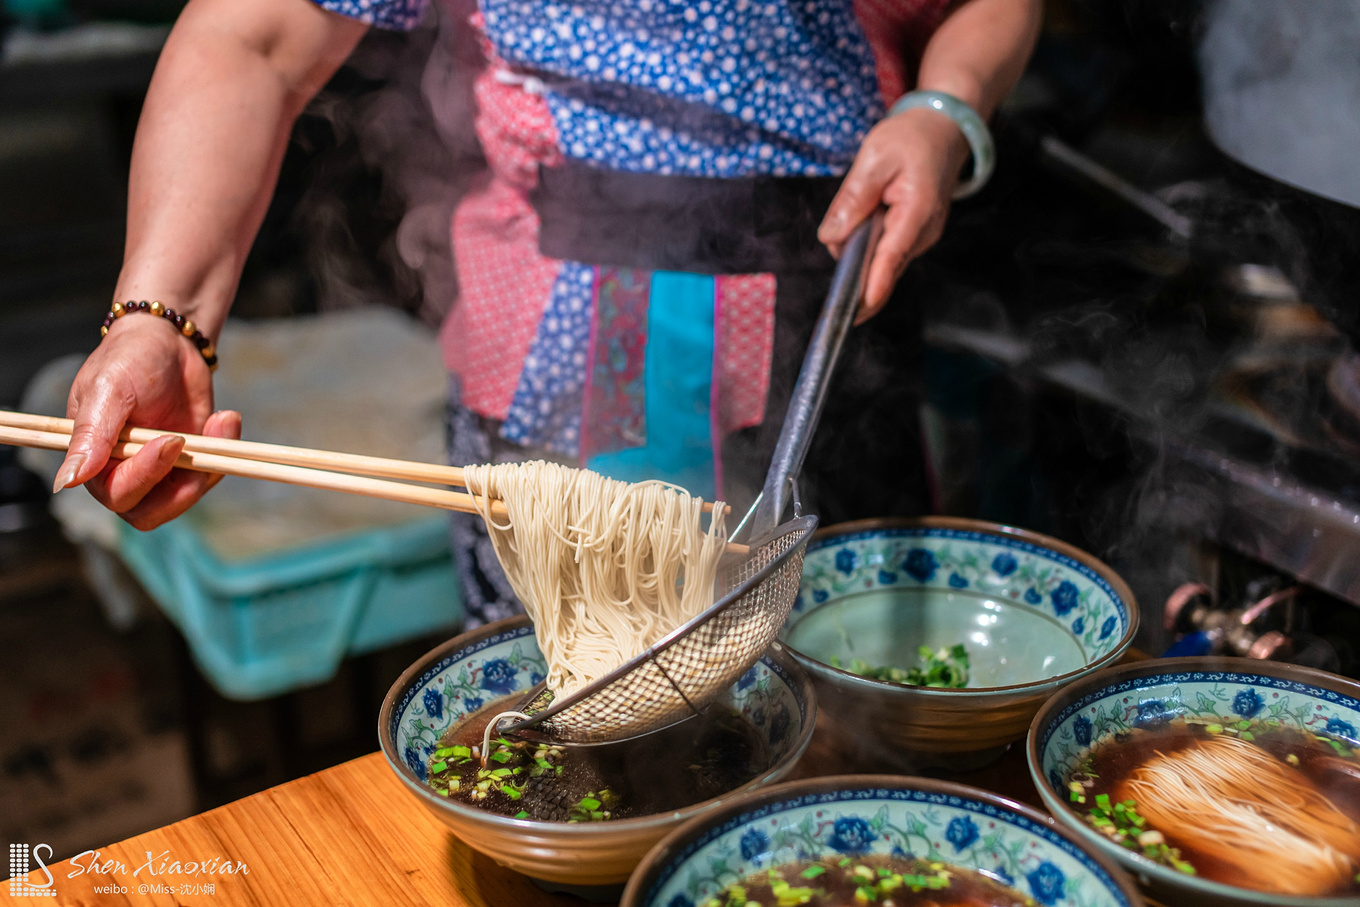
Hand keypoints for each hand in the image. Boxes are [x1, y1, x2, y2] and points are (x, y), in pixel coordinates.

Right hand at [54, 314, 240, 529]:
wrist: (169, 343)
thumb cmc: (128, 360)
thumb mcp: (108, 390)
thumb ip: (91, 436)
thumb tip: (67, 481)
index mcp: (94, 460)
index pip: (117, 494)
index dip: (144, 477)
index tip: (170, 441)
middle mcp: (123, 473)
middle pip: (148, 513)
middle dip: (180, 488)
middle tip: (191, 442)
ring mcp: (160, 471)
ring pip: (183, 501)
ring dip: (208, 469)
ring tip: (221, 421)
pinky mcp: (190, 463)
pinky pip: (209, 477)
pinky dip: (225, 452)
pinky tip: (225, 419)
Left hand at [818, 106, 971, 322]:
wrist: (944, 131)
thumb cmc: (912, 139)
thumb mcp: (875, 158)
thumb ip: (852, 199)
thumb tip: (830, 238)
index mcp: (918, 212)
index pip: (890, 258)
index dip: (871, 288)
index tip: (855, 312)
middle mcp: (924, 233)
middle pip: (881, 268)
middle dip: (854, 265)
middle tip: (838, 234)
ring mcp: (920, 239)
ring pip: (879, 261)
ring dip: (859, 247)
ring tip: (863, 202)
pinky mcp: (912, 238)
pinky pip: (883, 252)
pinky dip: (867, 243)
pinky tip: (866, 215)